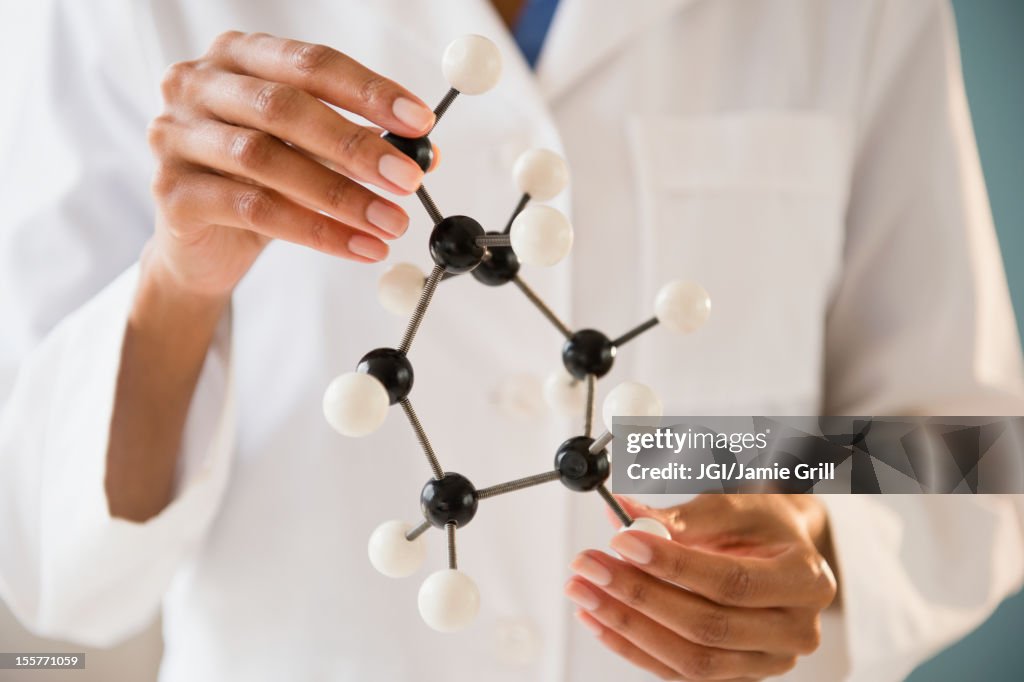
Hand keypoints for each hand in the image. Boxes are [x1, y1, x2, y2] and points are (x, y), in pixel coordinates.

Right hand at [145, 30, 436, 300]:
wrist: (201, 247)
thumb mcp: (313, 155)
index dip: (369, 91)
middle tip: (407, 178)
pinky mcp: (173, 192)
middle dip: (355, 145)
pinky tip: (359, 247)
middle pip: (285, 108)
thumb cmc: (258, 183)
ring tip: (390, 222)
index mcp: (238, 57)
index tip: (421, 121)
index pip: (310, 63)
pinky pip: (254, 210)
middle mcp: (197, 85)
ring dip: (340, 195)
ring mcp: (177, 137)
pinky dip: (316, 231)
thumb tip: (427, 154)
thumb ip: (360, 145)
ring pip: (268, 161)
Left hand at [566, 495, 837, 680]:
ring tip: (584, 590)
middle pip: (708, 626)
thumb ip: (681, 515)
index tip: (624, 541)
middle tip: (592, 565)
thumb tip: (623, 513)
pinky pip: (677, 672)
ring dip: (627, 625)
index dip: (673, 565)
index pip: (732, 582)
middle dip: (640, 596)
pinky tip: (597, 617)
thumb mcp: (730, 505)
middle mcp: (794, 630)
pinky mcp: (735, 675)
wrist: (779, 547)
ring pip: (690, 659)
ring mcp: (766, 661)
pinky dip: (631, 645)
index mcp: (805, 580)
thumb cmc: (760, 523)